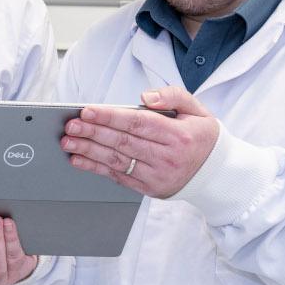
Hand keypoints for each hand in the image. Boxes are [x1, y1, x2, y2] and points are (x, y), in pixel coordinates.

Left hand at [61, 87, 218, 197]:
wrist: (216, 173)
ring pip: (117, 161)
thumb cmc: (201, 137)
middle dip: (93, 133)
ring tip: (68, 142)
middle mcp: (168, 157)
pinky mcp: (149, 188)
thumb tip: (145, 97)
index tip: (88, 111)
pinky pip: (118, 176)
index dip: (110, 117)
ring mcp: (157, 175)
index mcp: (179, 135)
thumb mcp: (197, 110)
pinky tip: (79, 159)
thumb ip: (173, 96)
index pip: (138, 123)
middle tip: (71, 126)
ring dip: (89, 151)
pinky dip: (96, 168)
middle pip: (123, 142)